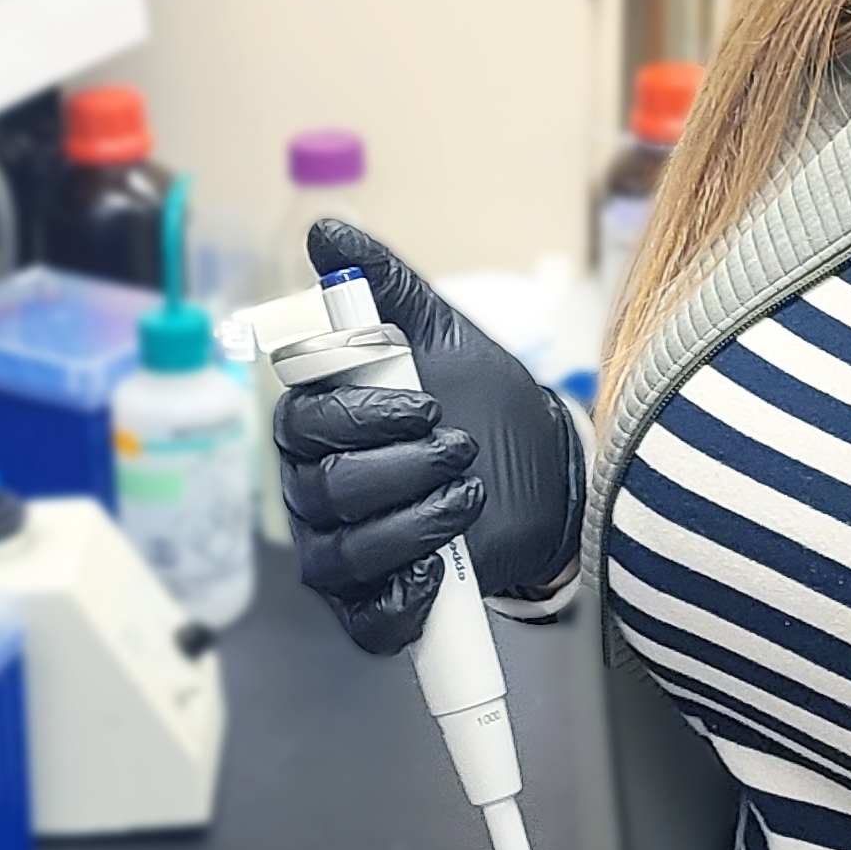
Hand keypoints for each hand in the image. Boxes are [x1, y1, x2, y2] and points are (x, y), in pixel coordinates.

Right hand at [277, 219, 584, 655]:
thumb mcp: (442, 335)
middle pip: (321, 489)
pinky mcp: (373, 603)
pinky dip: (401, 602)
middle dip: (399, 468)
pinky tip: (439, 574)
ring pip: (343, 552)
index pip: (302, 420)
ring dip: (414, 523)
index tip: (426, 402)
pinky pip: (363, 618)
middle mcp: (315, 489)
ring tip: (470, 494)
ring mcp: (340, 551)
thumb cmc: (483, 402)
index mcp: (320, 422)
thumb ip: (385, 286)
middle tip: (461, 447)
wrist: (547, 472)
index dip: (360, 414)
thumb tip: (328, 231)